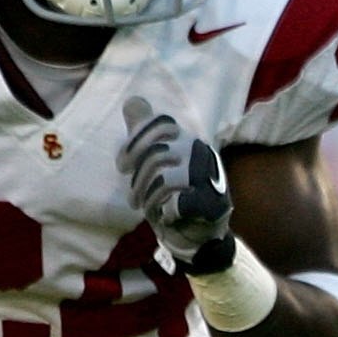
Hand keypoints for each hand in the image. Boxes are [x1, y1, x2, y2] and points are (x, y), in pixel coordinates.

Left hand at [119, 99, 234, 273]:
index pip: (160, 124)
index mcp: (187, 140)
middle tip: (136, 198)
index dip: (135, 144)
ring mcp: (211, 178)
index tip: (123, 166)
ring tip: (150, 209)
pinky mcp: (214, 204)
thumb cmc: (174, 196)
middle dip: (139, 180)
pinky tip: (169, 216)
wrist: (198, 235)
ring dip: (150, 199)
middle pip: (156, 154)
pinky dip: (167, 212)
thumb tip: (132, 100)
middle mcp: (202, 152)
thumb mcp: (156, 161)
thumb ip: (145, 132)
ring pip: (164, 179)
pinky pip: (179, 202)